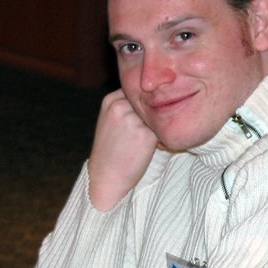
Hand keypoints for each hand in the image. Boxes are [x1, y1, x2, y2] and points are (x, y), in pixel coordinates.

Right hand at [86, 89, 158, 210]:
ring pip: (156, 114)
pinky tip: (148, 147)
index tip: (139, 117)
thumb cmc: (111, 149)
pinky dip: (160, 137)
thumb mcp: (110, 120)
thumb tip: (154, 95)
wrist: (106, 176)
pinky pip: (162, 129)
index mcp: (111, 100)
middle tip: (142, 130)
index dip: (142, 103)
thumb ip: (127, 105)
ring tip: (143, 140)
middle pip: (148, 101)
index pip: (137, 91)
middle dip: (150, 113)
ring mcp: (133, 120)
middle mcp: (121, 106)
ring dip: (156, 125)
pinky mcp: (146, 135)